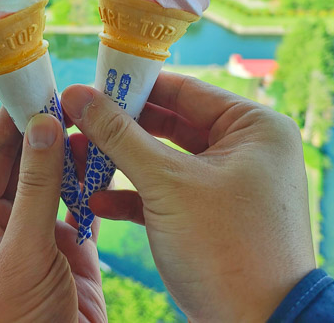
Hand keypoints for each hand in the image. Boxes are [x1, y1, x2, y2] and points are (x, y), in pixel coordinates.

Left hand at [0, 108, 105, 322]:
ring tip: (98, 123)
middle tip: (77, 96)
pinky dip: (98, 185)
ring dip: (77, 154)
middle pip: (27, 161)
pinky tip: (110, 161)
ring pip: (58, 180)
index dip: (15, 117)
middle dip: (50, 129)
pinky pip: (85, 205)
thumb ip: (36, 190)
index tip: (38, 81)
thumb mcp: (22, 254)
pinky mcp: (72, 250)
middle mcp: (3, 222)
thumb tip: (43, 125)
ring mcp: (38, 235)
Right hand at [61, 72, 315, 321]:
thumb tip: (78, 94)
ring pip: (167, 162)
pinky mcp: (216, 219)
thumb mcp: (166, 184)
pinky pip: (171, 195)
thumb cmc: (226, 248)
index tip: (90, 85)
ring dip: (123, 164)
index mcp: (254, 128)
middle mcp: (248, 151)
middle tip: (78, 121)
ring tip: (78, 159)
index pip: (185, 90)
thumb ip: (119, 135)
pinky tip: (97, 203)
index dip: (134, 87)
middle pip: (172, 125)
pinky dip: (137, 197)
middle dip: (122, 129)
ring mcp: (232, 187)